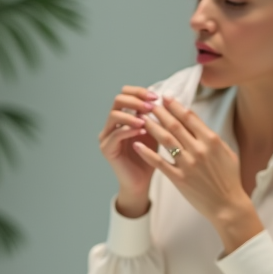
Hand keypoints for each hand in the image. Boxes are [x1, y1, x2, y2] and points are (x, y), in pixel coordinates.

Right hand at [99, 86, 157, 216]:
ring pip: (114, 115)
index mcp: (122, 117)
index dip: (139, 92)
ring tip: (146, 119)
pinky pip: (116, 134)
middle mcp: (111, 124)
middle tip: (151, 106)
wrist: (142, 182)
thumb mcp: (155, 132)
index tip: (156, 96)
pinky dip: (129, 130)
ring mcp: (106, 136)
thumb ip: (156, 117)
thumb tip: (166, 98)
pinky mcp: (106, 149)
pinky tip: (142, 131)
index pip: (126, 94)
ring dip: (132, 115)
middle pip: (118, 100)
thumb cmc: (150, 157)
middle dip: (136, 100)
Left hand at [133, 96, 263, 252]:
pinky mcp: (179, 179)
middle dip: (160, 112)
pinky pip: (159, 162)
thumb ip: (212, 138)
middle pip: (175, 125)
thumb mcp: (227, 153)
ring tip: (141, 118)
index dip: (176, 106)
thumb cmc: (229, 179)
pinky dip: (147, 153)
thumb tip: (200, 125)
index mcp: (212, 140)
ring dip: (152, 126)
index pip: (190, 117)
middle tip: (149, 103)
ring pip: (165, 140)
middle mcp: (199, 149)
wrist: (228, 205)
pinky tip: (137, 144)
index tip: (166, 98)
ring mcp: (188, 164)